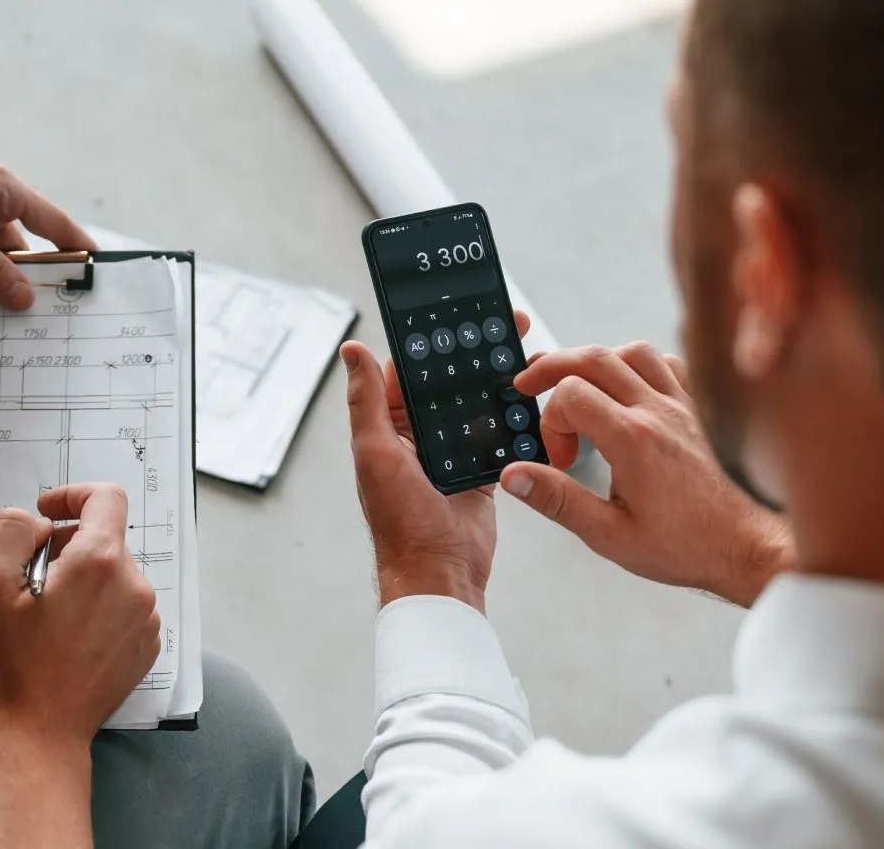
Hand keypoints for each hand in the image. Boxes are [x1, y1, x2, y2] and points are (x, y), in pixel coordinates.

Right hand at [0, 483, 159, 747]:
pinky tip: (66, 638)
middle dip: (67, 546)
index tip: (44, 513)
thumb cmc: (10, 664)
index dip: (72, 494)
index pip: (106, 497)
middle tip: (29, 579)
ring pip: (114, 574)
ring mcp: (145, 620)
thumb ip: (11, 531)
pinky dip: (97, 608)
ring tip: (46, 615)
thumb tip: (36, 522)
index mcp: (100, 562)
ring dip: (82, 579)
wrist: (37, 734)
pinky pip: (123, 607)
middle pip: (105, 539)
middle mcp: (134, 586)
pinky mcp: (145, 647)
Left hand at [339, 310, 532, 611]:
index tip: (455, 310)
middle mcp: (418, 436)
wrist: (439, 572)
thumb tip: (352, 349)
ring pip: (475, 405)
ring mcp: (450, 453)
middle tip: (504, 323)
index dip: (432, 339)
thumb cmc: (400, 520)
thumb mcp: (376, 452)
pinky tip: (531, 394)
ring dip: (495, 381)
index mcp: (389, 427)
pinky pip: (498, 434)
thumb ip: (367, 401)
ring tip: (522, 351)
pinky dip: (512, 416)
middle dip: (472, 353)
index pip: (410, 370)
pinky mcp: (479, 470)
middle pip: (448, 383)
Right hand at [504, 343, 792, 606]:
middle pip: (595, 357)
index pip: (571, 394)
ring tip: (580, 385)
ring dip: (598, 361)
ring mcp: (683, 406)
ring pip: (632, 352)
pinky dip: (640, 366)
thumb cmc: (686, 546)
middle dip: (552, 366)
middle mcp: (659, 413)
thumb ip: (557, 500)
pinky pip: (669, 364)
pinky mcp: (700, 410)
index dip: (550, 421)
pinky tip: (629, 390)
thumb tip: (515, 476)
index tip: (557, 457)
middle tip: (528, 383)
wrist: (746, 548)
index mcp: (633, 440)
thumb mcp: (609, 535)